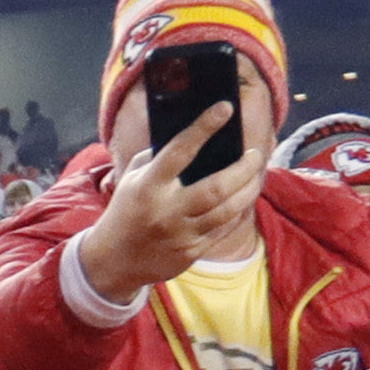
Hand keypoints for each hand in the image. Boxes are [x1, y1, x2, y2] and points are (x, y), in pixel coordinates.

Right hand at [78, 105, 262, 300]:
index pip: (180, 150)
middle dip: (243, 168)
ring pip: (227, 210)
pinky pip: (222, 229)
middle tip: (256, 154)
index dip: (204, 127)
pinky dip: (236, 211)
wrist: (113, 261)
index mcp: (148, 186)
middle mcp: (166, 211)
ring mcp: (181, 234)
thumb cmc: (126, 210)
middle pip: (216, 187)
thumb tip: (193, 137)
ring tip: (256, 174)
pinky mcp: (190, 252)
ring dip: (248, 190)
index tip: (225, 108)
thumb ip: (158, 158)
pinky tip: (243, 198)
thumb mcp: (133, 179)